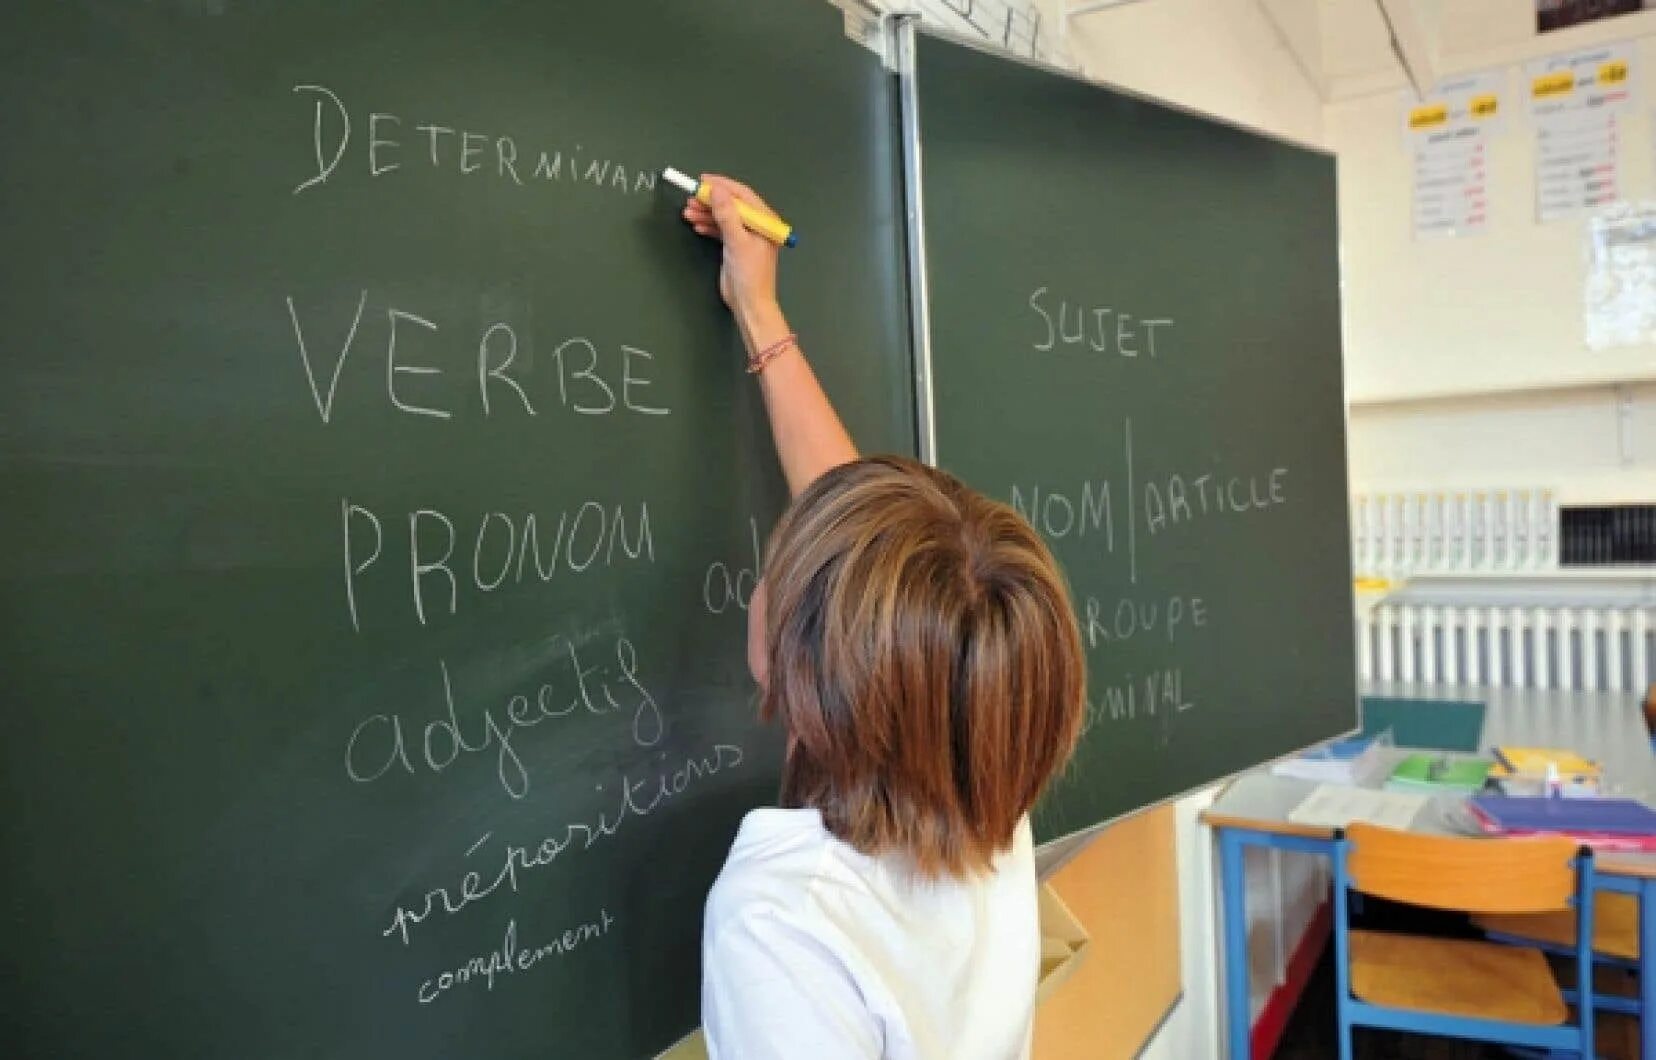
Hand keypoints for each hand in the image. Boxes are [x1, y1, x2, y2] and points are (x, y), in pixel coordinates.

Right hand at [682, 174, 780, 316]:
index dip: (722, 185)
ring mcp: (746, 235)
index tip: (702, 180)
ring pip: (724, 217)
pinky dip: (709, 225)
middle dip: (710, 200)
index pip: (742, 195)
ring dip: (706, 213)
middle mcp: (757, 225)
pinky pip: (721, 229)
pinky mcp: (736, 245)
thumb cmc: (749, 274)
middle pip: (731, 204)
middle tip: (690, 198)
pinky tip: (696, 224)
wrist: (749, 303)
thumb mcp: (737, 241)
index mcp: (765, 220)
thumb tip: (717, 190)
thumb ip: (727, 215)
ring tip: (687, 211)